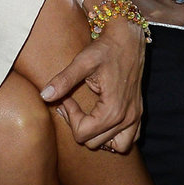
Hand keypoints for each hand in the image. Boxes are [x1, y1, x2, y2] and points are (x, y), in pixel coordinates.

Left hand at [40, 0, 144, 152]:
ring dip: (98, 136)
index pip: (83, 133)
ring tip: (88, 116)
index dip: (70, 117)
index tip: (66, 98)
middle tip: (72, 103)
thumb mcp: (83, 62)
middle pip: (94, 142)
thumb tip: (44, 96)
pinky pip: (130, 139)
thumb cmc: (105, 48)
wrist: (128, 37)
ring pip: (115, 147)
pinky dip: (116, 136)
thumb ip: (64, 80)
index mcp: (113, 109)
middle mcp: (127, 118)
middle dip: (79, 125)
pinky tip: (103, 120)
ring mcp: (135, 117)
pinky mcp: (139, 113)